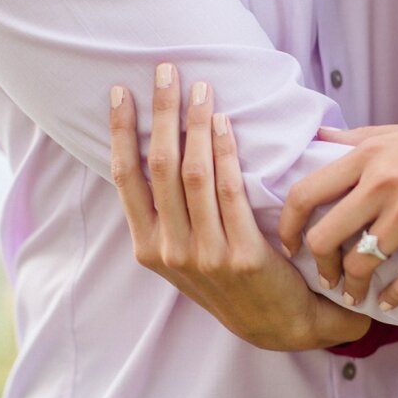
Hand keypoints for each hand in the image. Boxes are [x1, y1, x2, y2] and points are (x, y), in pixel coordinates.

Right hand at [108, 64, 370, 350]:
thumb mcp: (184, 255)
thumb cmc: (229, 281)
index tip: (119, 93)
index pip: (126, 179)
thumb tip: (159, 150)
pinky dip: (226, 150)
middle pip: (158, 166)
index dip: (120, 132)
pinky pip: (229, 190)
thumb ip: (169, 213)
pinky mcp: (240, 255)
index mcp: (148, 248)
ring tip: (199, 88)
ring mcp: (203, 254)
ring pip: (192, 173)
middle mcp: (169, 250)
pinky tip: (225, 122)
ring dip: (195, 123)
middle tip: (166, 71)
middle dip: (160, 113)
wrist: (277, 326)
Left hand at [279, 103, 397, 309]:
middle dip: (318, 265)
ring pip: (361, 263)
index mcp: (369, 155)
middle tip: (322, 277)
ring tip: (355, 294)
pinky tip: (394, 302)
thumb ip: (357, 139)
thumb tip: (317, 137)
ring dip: (353, 287)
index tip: (288, 245)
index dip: (286, 226)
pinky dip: (396, 297)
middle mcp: (384, 183)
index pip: (305, 194)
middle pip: (324, 236)